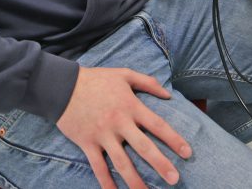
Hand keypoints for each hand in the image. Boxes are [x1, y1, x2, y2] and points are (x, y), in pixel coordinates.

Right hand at [56, 67, 190, 188]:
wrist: (63, 86)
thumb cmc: (96, 79)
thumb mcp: (124, 74)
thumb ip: (148, 82)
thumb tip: (168, 95)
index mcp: (131, 106)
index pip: (157, 125)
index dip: (174, 139)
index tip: (188, 153)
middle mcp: (119, 123)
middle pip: (143, 147)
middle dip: (160, 164)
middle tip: (175, 179)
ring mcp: (102, 135)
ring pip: (122, 163)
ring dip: (135, 180)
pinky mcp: (87, 143)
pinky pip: (98, 167)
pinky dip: (106, 182)